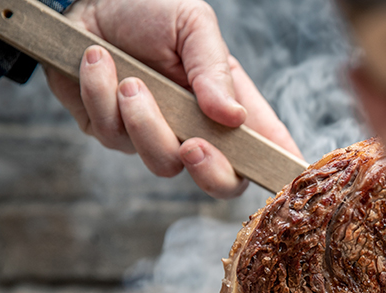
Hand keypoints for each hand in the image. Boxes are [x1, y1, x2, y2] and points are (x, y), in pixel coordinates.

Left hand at [45, 0, 301, 197]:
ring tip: (132, 80)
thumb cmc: (148, 9)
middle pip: (221, 181)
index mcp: (226, 103)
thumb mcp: (193, 25)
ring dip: (144, 120)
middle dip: (209, 172)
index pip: (262, 145)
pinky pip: (111, 134)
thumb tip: (234, 117)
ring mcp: (154, 136)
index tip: (288, 175)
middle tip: (193, 146)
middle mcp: (195, 128)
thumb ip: (214, 70)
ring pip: (161, 162)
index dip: (277, 165)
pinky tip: (98, 61)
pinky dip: (101, 94)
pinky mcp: (111, 132)